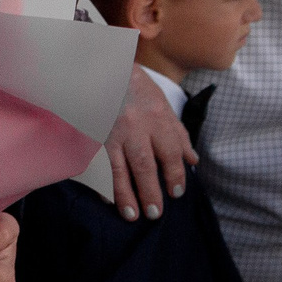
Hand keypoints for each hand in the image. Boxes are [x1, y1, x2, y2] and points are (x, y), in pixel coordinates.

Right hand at [105, 67, 193, 222]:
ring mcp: (109, 132)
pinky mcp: (90, 133)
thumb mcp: (162, 104)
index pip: (170, 153)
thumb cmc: (134, 86)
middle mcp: (134, 127)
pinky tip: (105, 198)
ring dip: (126, 195)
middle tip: (155, 213)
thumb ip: (178, 134)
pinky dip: (101, 181)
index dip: (175, 175)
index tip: (177, 193)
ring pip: (118, 168)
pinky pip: (96, 162)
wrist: (100, 66)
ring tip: (133, 215)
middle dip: (151, 191)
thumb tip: (192, 160)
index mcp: (156, 118)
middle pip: (145, 166)